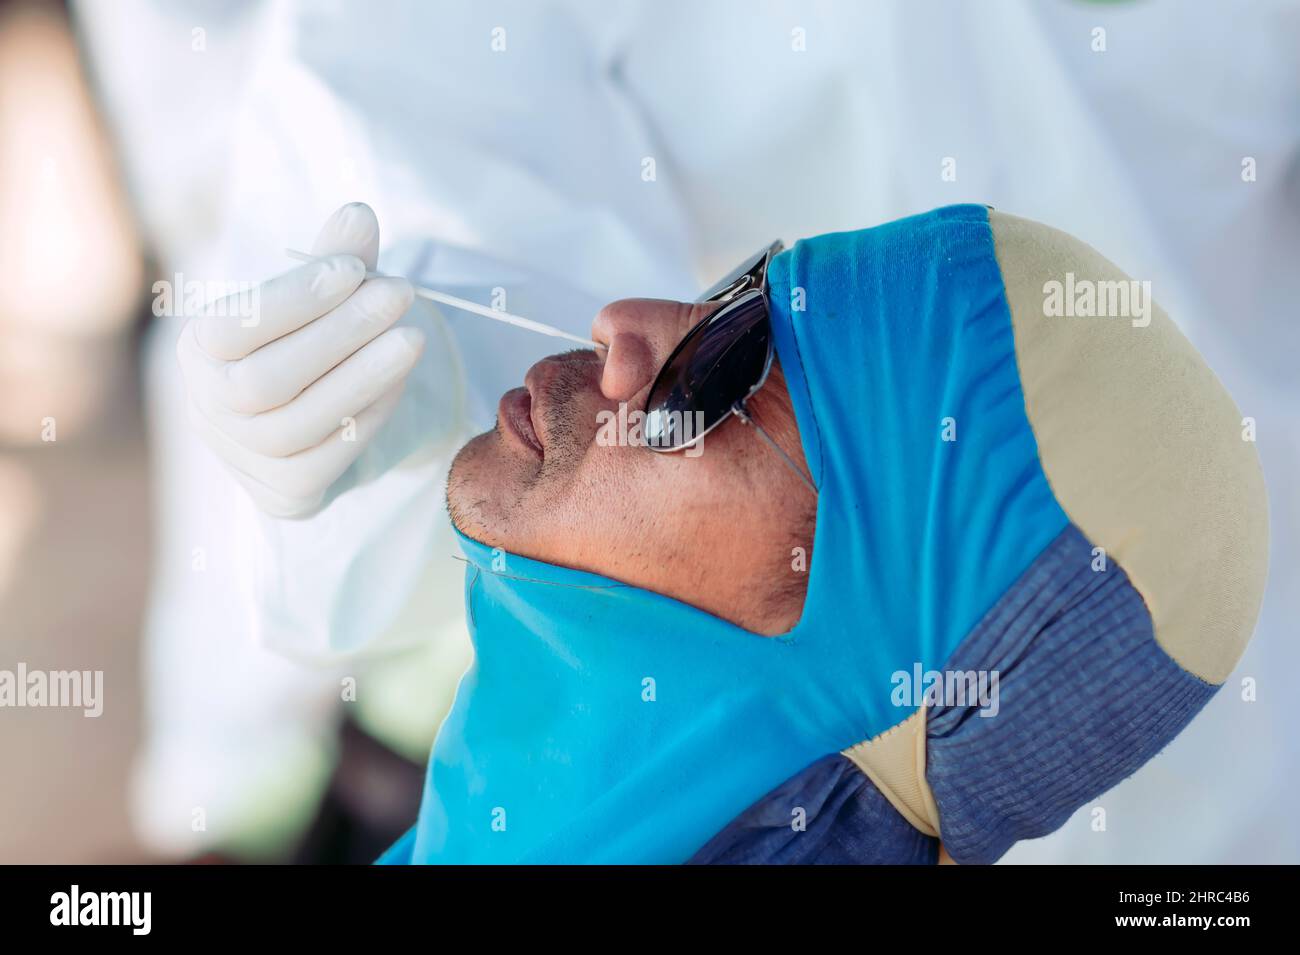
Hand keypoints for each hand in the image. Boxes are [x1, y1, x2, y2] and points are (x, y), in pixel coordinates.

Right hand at [176, 202, 423, 516]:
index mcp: (200, 351)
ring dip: (363, 377)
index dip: (296, 297)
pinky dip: (369, 415)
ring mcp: (244, 456)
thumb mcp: (322, 299)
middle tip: (400, 294)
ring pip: (299, 422)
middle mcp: (209, 408)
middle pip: (267, 379)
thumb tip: (359, 214)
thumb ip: (337, 260)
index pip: (235, 326)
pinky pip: (330, 456)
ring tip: (412, 338)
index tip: (355, 267)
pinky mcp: (286, 491)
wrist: (309, 423)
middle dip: (340, 333)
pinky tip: (399, 380)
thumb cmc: (309, 345)